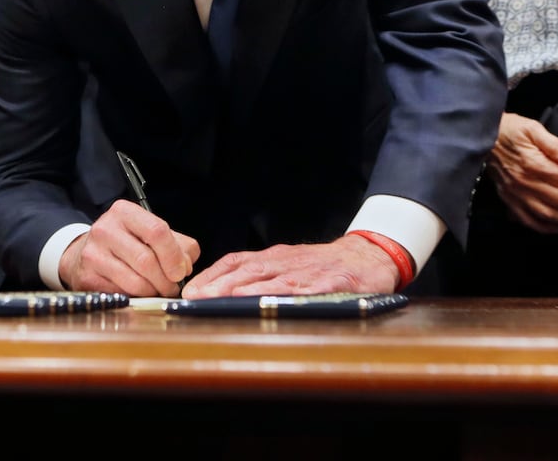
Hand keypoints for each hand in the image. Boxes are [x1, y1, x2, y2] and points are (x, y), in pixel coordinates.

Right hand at [58, 199, 199, 295]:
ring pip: (135, 281)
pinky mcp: (86, 277)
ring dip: (153, 291)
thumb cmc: (125, 242)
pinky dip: (136, 298)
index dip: (173, 256)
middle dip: (165, 280)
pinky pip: (121, 294)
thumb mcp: (150, 233)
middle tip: (171, 287)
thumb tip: (186, 266)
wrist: (84, 252)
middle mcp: (105, 229)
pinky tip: (138, 293)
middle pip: (146, 260)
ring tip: (157, 290)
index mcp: (125, 212)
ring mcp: (93, 253)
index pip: (157, 231)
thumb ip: (178, 245)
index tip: (180, 272)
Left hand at [181, 234, 398, 297]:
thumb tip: (222, 292)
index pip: (235, 262)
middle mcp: (285, 262)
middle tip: (196, 297)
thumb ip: (261, 277)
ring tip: (223, 298)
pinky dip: (288, 295)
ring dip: (245, 289)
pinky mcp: (330, 283)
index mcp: (273, 258)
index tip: (190, 290)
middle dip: (219, 283)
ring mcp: (307, 272)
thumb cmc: (323, 266)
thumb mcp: (288, 266)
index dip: (212, 275)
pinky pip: (307, 289)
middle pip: (247, 270)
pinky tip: (274, 301)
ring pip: (272, 279)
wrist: (367, 256)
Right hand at [487, 111, 557, 234]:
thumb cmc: (508, 130)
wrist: (480, 137)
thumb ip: (554, 145)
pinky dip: (546, 228)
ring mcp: (516, 194)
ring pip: (547, 215)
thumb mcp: (532, 128)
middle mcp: (524, 183)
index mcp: (532, 164)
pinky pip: (529, 221)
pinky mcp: (509, 200)